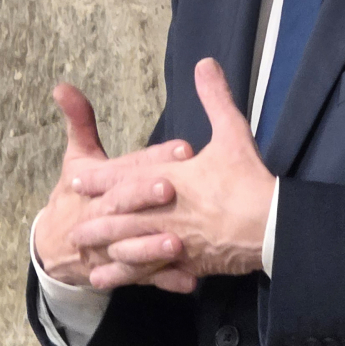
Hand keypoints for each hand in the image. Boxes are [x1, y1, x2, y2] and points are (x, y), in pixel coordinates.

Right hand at [34, 82, 196, 292]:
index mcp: (97, 186)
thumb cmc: (75, 195)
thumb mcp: (76, 158)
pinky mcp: (122, 271)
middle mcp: (102, 216)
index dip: (151, 159)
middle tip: (173, 187)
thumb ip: (79, 121)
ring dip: (152, 247)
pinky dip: (164, 280)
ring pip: (130, 248)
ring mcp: (111, 247)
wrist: (55, 247)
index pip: (126, 169)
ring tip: (179, 243)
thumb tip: (62, 86)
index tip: (183, 149)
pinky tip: (189, 280)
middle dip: (145, 198)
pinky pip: (143, 278)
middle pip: (123, 207)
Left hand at [69, 58, 275, 286]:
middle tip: (73, 228)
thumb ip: (215, 98)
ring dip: (107, 251)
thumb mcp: (232, 133)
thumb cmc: (249, 180)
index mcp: (171, 180)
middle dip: (96, 222)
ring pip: (131, 248)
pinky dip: (131, 277)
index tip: (78, 178)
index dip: (102, 179)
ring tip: (86, 258)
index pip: (128, 179)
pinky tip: (115, 281)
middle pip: (122, 218)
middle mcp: (166, 212)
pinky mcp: (188, 263)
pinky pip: (152, 272)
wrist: (271, 227)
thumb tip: (204, 64)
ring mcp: (175, 241)